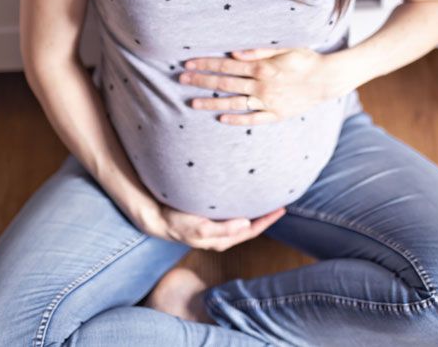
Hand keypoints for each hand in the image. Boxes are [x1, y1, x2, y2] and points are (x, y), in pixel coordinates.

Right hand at [135, 201, 285, 251]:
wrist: (157, 218)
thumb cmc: (177, 223)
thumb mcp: (199, 229)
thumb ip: (222, 229)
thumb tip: (246, 224)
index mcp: (222, 239)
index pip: (251, 231)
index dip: (267, 221)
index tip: (281, 209)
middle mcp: (221, 234)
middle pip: (250, 227)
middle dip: (265, 216)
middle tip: (279, 202)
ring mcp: (215, 226)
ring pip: (242, 220)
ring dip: (254, 211)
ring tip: (266, 199)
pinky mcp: (209, 218)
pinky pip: (232, 214)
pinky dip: (242, 206)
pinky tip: (243, 198)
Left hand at [179, 47, 338, 125]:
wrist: (328, 79)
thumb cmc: (306, 59)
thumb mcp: (285, 47)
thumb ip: (259, 50)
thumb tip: (234, 51)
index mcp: (262, 67)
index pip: (226, 65)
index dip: (206, 64)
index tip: (188, 63)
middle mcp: (261, 86)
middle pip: (225, 83)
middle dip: (201, 81)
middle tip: (181, 79)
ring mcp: (268, 102)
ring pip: (234, 103)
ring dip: (212, 103)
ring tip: (192, 103)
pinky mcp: (276, 114)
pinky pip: (253, 119)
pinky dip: (237, 119)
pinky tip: (222, 119)